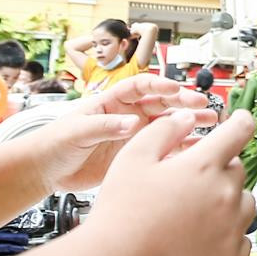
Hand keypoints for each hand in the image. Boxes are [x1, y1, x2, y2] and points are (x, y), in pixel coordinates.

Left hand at [27, 76, 214, 194]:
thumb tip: (131, 123)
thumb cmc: (54, 143)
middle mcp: (127, 115)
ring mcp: (133, 135)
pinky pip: (163, 149)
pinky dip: (180, 148)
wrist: (46, 170)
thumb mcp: (76, 131)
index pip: (140, 87)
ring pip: (167, 125)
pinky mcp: (136, 156)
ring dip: (188, 122)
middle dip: (183, 102)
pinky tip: (196, 148)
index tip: (176, 89)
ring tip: (210, 123)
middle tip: (202, 105)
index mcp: (111, 101)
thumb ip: (104, 126)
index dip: (159, 85)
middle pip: (161, 103)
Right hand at [82, 109, 256, 255]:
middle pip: (237, 170)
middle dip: (217, 170)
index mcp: (204, 166)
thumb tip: (187, 117)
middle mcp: (226, 196)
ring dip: (226, 202)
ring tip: (190, 214)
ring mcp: (232, 231)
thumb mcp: (132, 159)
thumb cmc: (119, 213)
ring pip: (244, 204)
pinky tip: (197, 239)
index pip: (240, 131)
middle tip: (186, 184)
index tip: (241, 121)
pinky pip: (241, 239)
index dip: (241, 121)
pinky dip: (226, 234)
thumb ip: (164, 131)